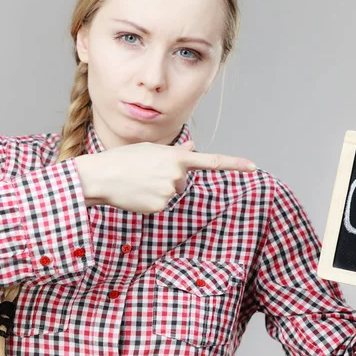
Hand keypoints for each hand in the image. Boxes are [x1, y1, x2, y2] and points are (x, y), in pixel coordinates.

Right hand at [75, 141, 255, 213]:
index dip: (234, 164)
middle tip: (147, 172)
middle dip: (169, 177)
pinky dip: (151, 201)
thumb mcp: (152, 150)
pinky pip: (162, 204)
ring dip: (159, 188)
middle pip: (183, 180)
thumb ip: (175, 151)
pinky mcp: (160, 207)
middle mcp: (178, 175)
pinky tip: (137, 194)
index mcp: (177, 157)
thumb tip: (192, 148)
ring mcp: (169, 193)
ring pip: (172, 193)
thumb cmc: (124, 159)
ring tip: (139, 181)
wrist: (101, 176)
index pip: (212, 161)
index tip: (253, 166)